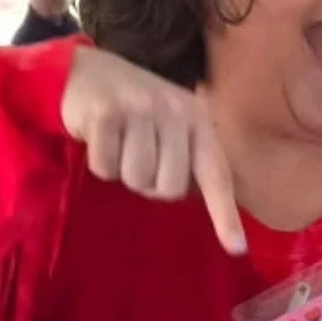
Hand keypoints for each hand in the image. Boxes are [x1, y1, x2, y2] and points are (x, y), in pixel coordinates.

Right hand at [60, 46, 245, 254]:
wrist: (85, 71)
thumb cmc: (134, 111)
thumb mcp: (171, 127)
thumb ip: (188, 159)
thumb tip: (201, 201)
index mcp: (198, 121)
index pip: (216, 175)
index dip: (224, 214)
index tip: (236, 249)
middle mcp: (175, 113)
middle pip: (169, 188)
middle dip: (149, 184)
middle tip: (136, 156)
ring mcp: (141, 110)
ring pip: (137, 179)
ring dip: (122, 172)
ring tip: (118, 144)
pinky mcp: (106, 114)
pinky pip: (106, 168)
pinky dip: (99, 163)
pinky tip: (98, 138)